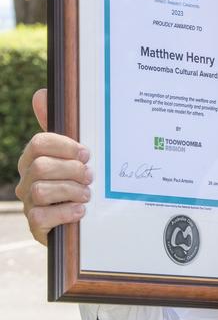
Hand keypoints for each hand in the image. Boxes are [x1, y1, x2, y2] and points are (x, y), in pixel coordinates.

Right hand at [15, 88, 92, 244]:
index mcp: (33, 158)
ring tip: (87, 195)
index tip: (86, 153)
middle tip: (90, 177)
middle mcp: (26, 179)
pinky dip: (65, 213)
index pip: (39, 144)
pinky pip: (41, 216)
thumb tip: (41, 93)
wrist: (81, 220)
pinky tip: (80, 211)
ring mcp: (28, 203)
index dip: (64, 146)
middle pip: (41, 166)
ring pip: (41, 190)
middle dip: (71, 171)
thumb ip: (63, 129)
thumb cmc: (77, 182)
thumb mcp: (74, 156)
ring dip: (71, 191)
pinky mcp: (35, 225)